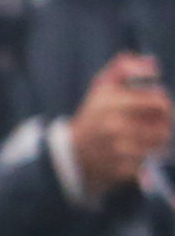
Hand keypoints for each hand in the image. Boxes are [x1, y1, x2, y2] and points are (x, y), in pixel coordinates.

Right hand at [69, 52, 172, 199]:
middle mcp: (113, 126)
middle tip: (156, 125)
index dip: (164, 104)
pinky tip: (135, 154)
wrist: (72, 152)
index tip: (158, 107)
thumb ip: (125, 66)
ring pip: (158, 146)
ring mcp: (116, 150)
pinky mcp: (119, 169)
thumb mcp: (103, 85)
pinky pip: (147, 163)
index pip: (159, 102)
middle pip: (163, 127)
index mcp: (111, 103)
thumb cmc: (94, 114)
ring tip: (149, 139)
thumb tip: (152, 65)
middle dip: (163, 126)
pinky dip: (145, 160)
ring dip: (158, 143)